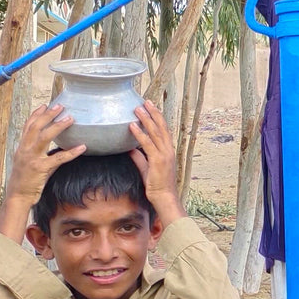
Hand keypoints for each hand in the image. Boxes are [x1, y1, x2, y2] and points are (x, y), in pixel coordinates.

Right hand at [0, 105, 86, 241]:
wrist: (18, 196)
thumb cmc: (25, 180)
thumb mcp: (28, 161)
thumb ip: (38, 151)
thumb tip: (55, 145)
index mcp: (22, 147)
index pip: (28, 126)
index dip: (36, 114)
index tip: (45, 105)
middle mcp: (25, 150)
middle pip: (35, 127)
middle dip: (48, 115)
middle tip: (60, 106)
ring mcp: (32, 159)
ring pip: (44, 137)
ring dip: (58, 126)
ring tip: (70, 118)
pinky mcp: (41, 169)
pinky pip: (59, 158)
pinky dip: (71, 152)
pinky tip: (82, 147)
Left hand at [128, 100, 184, 227]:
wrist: (164, 197)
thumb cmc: (157, 185)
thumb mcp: (146, 169)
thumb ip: (139, 158)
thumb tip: (130, 149)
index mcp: (167, 151)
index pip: (163, 130)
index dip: (157, 118)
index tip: (151, 107)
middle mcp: (168, 150)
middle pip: (161, 127)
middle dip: (153, 113)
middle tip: (145, 101)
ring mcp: (164, 154)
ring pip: (155, 132)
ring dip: (146, 119)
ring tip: (137, 108)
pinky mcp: (158, 160)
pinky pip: (147, 144)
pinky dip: (140, 134)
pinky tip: (132, 126)